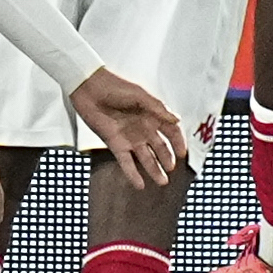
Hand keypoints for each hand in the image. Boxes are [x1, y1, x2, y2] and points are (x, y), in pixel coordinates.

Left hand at [66, 71, 190, 187]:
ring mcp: (130, 138)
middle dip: (166, 159)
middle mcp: (143, 129)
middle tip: (171, 170)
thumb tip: (177, 119)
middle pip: (159, 148)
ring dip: (154, 170)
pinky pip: (126, 163)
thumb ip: (158, 109)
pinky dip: (132, 174)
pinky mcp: (115, 144)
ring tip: (162, 182)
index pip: (171, 132)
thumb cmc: (115, 87)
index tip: (183, 154)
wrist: (89, 88)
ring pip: (145, 158)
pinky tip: (140, 185)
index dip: (178, 142)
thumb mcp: (140, 95)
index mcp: (152, 115)